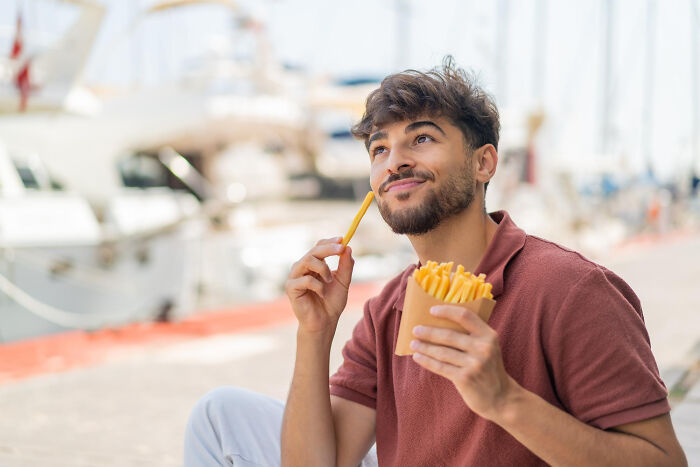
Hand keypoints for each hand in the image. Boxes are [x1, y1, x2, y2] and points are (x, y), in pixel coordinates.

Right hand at [285, 237, 354, 333]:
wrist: (324, 323)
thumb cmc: (332, 303)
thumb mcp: (343, 282)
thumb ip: (345, 266)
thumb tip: (348, 248)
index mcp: (313, 265)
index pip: (318, 246)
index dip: (329, 242)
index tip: (342, 239)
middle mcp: (302, 268)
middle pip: (313, 250)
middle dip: (328, 248)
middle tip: (341, 249)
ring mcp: (295, 277)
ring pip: (307, 261)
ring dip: (323, 269)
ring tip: (330, 281)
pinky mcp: (291, 288)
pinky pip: (305, 279)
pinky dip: (318, 285)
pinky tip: (322, 293)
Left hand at [410, 305, 520, 419]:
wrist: (501, 398)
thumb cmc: (489, 369)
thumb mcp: (488, 348)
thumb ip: (471, 336)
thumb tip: (439, 324)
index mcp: (489, 336)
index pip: (465, 316)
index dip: (447, 311)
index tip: (432, 310)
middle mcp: (483, 348)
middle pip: (449, 335)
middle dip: (429, 332)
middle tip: (415, 329)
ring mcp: (474, 364)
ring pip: (442, 352)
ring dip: (424, 347)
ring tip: (413, 343)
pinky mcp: (465, 378)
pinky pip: (440, 367)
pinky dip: (426, 361)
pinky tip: (417, 356)